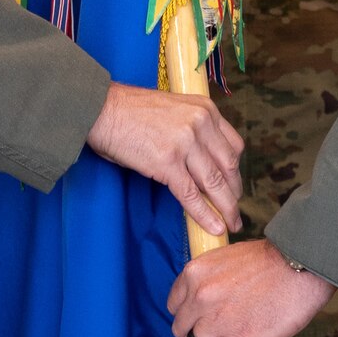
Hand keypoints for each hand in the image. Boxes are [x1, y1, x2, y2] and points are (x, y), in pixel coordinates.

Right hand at [87, 83, 244, 236]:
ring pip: (214, 183)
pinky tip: (214, 227)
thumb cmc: (131, 110)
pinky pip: (191, 195)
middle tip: (235, 210)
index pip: (234, 145)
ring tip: (231, 224)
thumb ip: (193, 128)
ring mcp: (185, 143)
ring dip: (226, 208)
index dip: (236, 171)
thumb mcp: (174, 109)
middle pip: (229, 166)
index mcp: (205, 109)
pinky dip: (205, 215)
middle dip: (234, 192)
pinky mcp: (167, 163)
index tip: (233, 184)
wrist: (102, 110)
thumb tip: (202, 161)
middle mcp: (200, 123)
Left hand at [167, 239, 332, 336]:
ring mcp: (215, 322)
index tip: (195, 322)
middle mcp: (199, 297)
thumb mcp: (227, 260)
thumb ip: (211, 280)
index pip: (174, 305)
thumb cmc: (272, 262)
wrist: (300, 268)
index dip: (186, 317)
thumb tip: (207, 302)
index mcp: (196, 273)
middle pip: (180, 329)